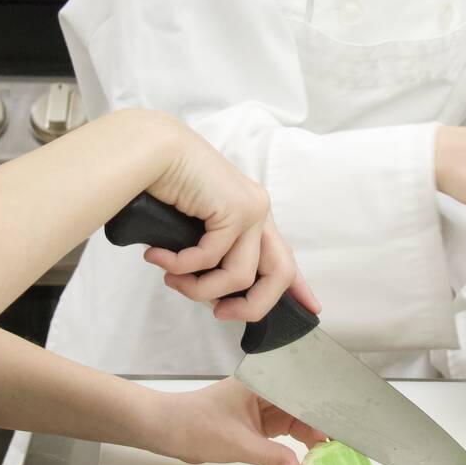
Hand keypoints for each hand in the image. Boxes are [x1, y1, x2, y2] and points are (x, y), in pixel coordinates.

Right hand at [140, 116, 318, 323]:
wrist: (153, 150)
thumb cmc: (167, 185)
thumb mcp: (198, 226)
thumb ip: (214, 252)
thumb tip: (215, 296)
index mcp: (254, 212)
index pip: (284, 255)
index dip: (299, 287)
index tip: (312, 307)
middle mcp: (260, 210)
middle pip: (279, 274)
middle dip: (251, 306)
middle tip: (219, 314)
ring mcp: (252, 209)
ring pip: (240, 277)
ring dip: (200, 289)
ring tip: (171, 280)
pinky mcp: (236, 209)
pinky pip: (211, 259)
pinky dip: (182, 266)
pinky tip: (159, 257)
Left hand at [153, 378, 329, 464]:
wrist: (167, 430)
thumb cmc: (194, 424)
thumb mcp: (236, 443)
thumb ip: (271, 457)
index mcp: (263, 381)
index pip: (303, 390)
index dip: (325, 407)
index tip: (344, 425)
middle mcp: (268, 390)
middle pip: (305, 405)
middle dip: (323, 424)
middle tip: (344, 446)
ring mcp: (264, 406)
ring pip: (299, 420)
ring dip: (313, 437)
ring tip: (331, 455)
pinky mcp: (260, 423)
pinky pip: (287, 432)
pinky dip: (298, 445)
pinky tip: (310, 457)